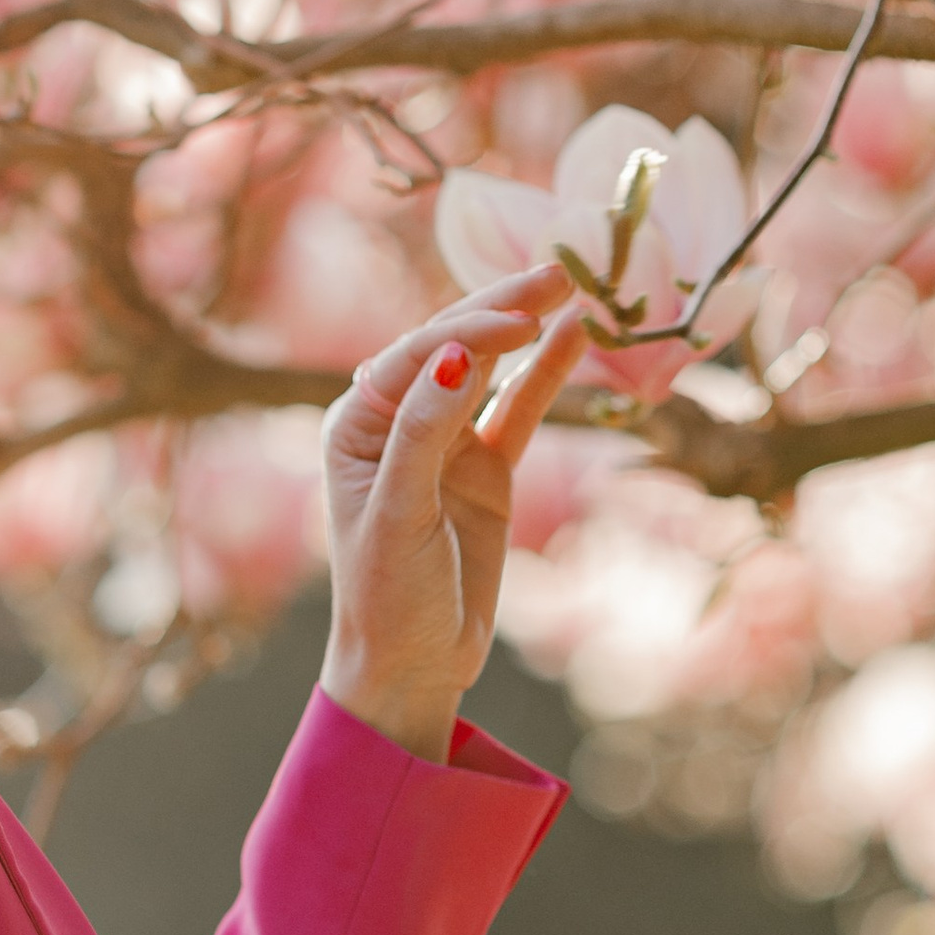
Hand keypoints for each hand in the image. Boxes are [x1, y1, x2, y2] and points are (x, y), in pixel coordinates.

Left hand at [320, 264, 584, 765]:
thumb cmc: (386, 598)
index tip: (521, 317)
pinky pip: (520, 408)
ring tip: (576, 280)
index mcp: (356, 424)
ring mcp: (445, 441)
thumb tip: (453, 355)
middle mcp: (397, 422)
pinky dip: (548, 373)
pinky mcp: (484, 468)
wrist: (412, 666)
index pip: (417, 357)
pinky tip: (578, 333)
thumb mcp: (400, 515)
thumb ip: (424, 435)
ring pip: (490, 368)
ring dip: (529, 326)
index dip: (468, 329)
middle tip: (561, 268)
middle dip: (504, 306)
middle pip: (454, 346)